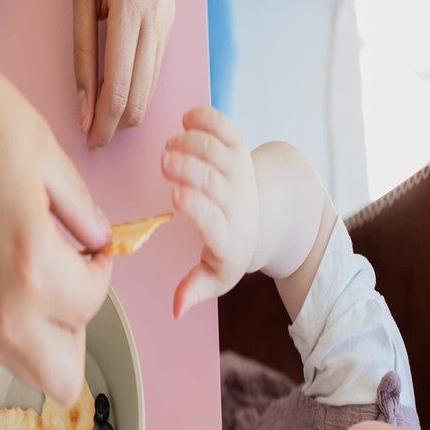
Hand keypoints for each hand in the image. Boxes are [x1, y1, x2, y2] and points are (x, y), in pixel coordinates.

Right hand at [0, 52, 112, 406]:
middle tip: (71, 281)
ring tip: (44, 280)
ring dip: (52, 336)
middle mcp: (4, 312)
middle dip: (79, 329)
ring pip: (37, 371)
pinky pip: (9, 351)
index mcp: (34, 270)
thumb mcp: (55, 165)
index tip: (90, 245)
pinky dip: (25, 330)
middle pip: (64, 379)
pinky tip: (17, 280)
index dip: (100, 270)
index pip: (93, 303)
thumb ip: (88, 218)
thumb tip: (102, 244)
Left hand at [73, 0, 175, 148]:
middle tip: (95, 139)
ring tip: (103, 123)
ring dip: (127, 112)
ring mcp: (168, 22)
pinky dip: (137, 91)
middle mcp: (157, 20)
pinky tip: (119, 98)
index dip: (103, 124)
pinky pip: (155, 70)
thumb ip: (82, 55)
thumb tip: (85, 109)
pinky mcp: (171, 22)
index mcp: (131, 11)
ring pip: (150, 88)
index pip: (117, 90)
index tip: (89, 141)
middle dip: (115, 126)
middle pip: (138, 97)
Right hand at [161, 106, 259, 317]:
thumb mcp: (215, 278)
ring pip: (217, 150)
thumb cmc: (230, 251)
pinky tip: (187, 119)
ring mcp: (239, 171)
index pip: (213, 219)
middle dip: (188, 167)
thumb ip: (193, 291)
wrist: (264, 220)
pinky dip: (207, 118)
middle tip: (165, 161)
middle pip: (213, 179)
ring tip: (170, 148)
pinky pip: (225, 128)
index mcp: (227, 235)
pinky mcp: (238, 149)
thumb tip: (175, 311)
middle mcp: (236, 200)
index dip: (196, 206)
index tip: (175, 195)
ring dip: (191, 143)